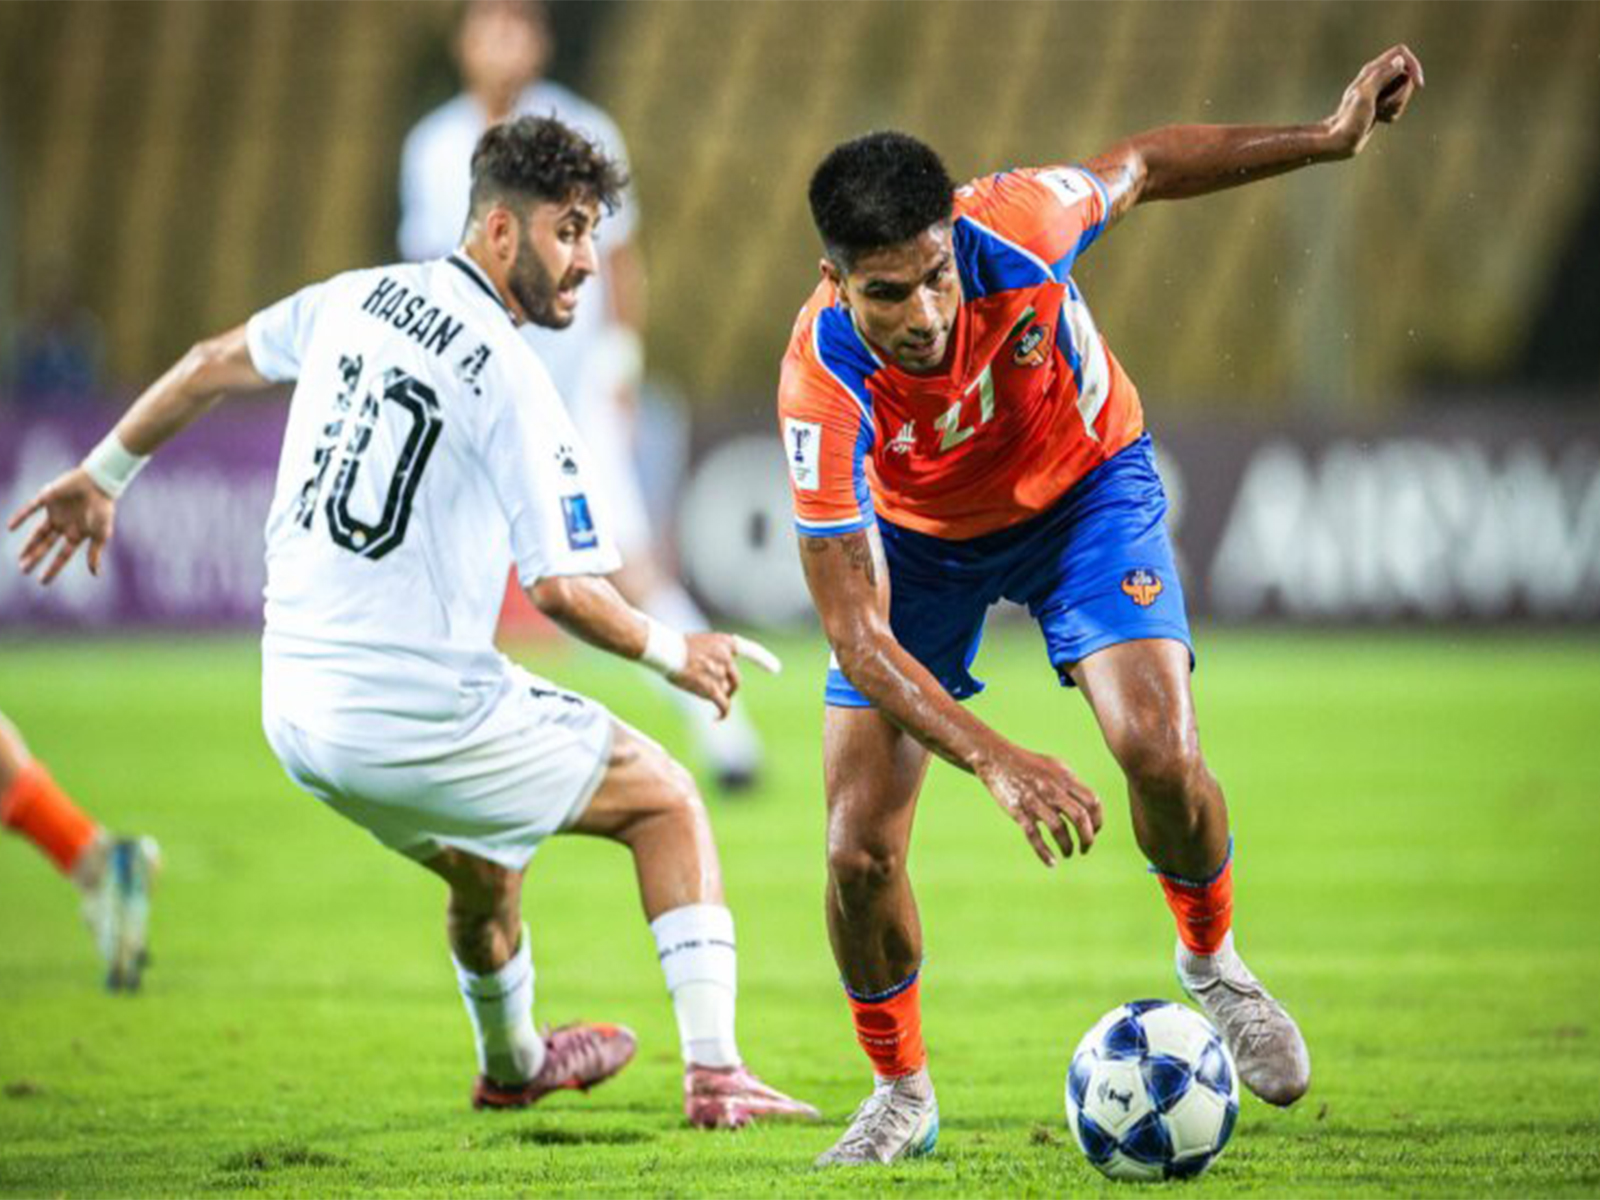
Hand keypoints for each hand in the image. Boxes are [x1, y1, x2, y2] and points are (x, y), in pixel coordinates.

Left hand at [8, 467, 116, 583]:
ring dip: (29, 544)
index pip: (62, 555)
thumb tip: (95, 575)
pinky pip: (31, 508)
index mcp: (77, 534)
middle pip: (47, 545)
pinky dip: (21, 517)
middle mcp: (65, 525)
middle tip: (23, 570)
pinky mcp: (48, 498)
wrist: (99, 483)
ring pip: (38, 532)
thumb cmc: (103, 509)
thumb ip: (95, 553)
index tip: (42, 582)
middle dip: (36, 557)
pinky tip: (10, 527)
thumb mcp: (101, 535)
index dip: (52, 568)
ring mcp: (55, 512)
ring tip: (19, 557)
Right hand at [668, 633, 782, 718]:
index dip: (763, 660)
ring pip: (724, 692)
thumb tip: (720, 679)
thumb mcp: (702, 643)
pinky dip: (722, 713)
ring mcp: (720, 671)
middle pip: (735, 681)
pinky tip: (716, 719)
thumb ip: (716, 656)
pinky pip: (723, 705)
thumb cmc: (677, 647)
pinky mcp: (711, 687)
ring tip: (696, 690)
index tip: (776, 669)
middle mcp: (727, 656)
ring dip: (714, 695)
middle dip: (728, 690)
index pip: (749, 650)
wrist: (665, 649)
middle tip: (717, 695)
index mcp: (725, 643)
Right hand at [977, 743, 1103, 867]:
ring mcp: (1035, 800)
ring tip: (1069, 853)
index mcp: (1065, 778)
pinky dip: (1044, 852)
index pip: (1092, 802)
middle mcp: (1052, 789)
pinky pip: (1034, 835)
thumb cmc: (1028, 763)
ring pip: (1059, 829)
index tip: (1094, 831)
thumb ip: (1072, 783)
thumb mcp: (1055, 766)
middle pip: (1080, 817)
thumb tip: (1089, 803)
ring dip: (1068, 846)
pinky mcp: (1018, 810)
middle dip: (1087, 838)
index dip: (1098, 820)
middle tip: (1085, 848)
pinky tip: (1052, 862)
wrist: (996, 758)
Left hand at [1325, 44, 1424, 158]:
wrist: (1339, 140)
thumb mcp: (1365, 96)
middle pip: (1407, 77)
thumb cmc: (1349, 120)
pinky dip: (1392, 115)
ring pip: (1404, 93)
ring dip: (1396, 106)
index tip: (1418, 84)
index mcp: (1372, 69)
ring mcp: (1380, 90)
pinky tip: (1379, 119)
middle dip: (1401, 95)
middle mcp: (1377, 76)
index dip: (1413, 65)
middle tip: (1382, 106)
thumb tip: (1399, 60)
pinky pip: (1398, 106)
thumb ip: (1382, 76)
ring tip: (1378, 113)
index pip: (1401, 53)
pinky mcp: (1381, 103)